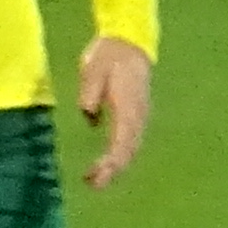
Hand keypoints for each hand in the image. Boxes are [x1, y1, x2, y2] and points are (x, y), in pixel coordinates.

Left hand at [74, 33, 151, 189]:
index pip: (121, 143)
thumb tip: (88, 114)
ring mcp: (139, 115)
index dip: (109, 163)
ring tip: (97, 179)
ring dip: (116, 166)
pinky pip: (130, 140)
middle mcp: (137, 116)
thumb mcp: (93, 70)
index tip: (94, 174)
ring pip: (131, 147)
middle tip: (93, 185)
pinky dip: (120, 155)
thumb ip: (90, 92)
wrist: (129, 42)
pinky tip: (106, 161)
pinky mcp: (135, 113)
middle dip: (112, 171)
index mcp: (127, 108)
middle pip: (128, 150)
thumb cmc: (108, 56)